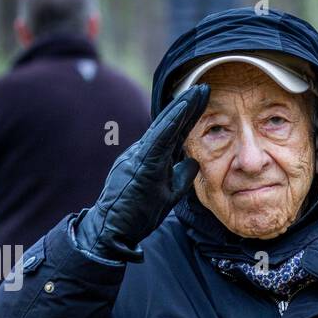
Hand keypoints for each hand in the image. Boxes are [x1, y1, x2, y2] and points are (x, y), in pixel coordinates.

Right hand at [73, 84, 209, 263]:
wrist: (113, 230)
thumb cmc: (137, 213)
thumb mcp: (168, 193)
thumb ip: (181, 175)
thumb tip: (195, 160)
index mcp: (152, 158)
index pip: (174, 133)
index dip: (189, 116)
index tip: (204, 100)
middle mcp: (144, 152)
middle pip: (170, 124)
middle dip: (188, 106)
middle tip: (204, 87)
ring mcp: (139, 157)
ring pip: (163, 128)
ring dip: (181, 109)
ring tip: (196, 93)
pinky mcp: (138, 166)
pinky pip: (156, 142)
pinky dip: (169, 126)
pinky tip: (181, 113)